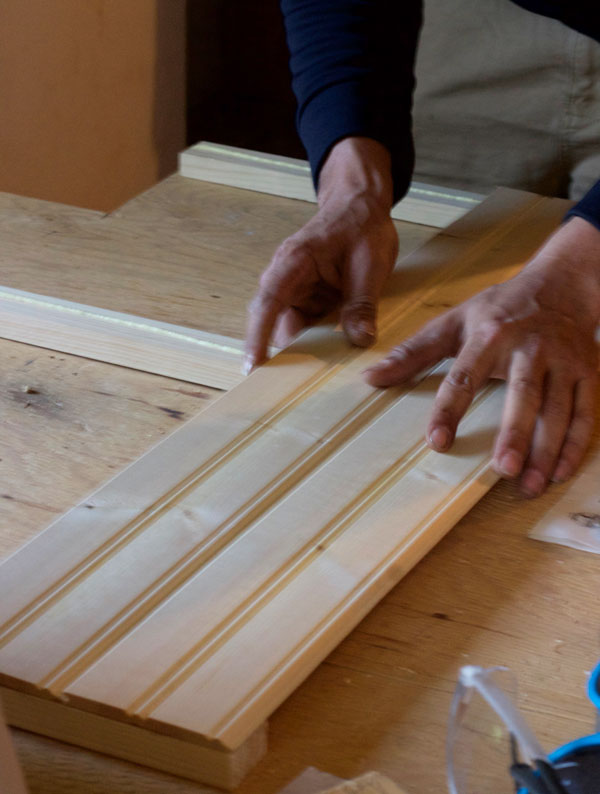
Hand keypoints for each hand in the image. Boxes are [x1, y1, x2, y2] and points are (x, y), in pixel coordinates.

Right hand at [244, 137, 397, 372]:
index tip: (253, 365)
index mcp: (294, 263)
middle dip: (278, 354)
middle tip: (282, 391)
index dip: (258, 336)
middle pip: (274, 322)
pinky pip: (309, 327)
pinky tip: (330, 364)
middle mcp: (287, 279)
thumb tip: (360, 339)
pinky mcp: (310, 300)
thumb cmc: (362, 226)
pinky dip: (319, 344)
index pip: (268, 302)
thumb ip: (362, 303)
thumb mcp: (369, 264)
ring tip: (311, 384)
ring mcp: (298, 291)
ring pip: (293, 329)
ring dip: (304, 352)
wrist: (361, 206)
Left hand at [364, 217, 599, 496]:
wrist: (561, 285)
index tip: (438, 442)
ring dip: (546, 449)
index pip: (465, 376)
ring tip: (528, 485)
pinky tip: (558, 472)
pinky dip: (576, 444)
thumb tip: (371, 377)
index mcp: (489, 335)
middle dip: (515, 432)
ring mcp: (564, 360)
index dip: (450, 410)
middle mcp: (530, 346)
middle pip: (524, 393)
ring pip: (559, 408)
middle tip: (501, 469)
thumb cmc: (499, 309)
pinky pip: (587, 411)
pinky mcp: (589, 371)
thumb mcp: (453, 321)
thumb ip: (413, 352)